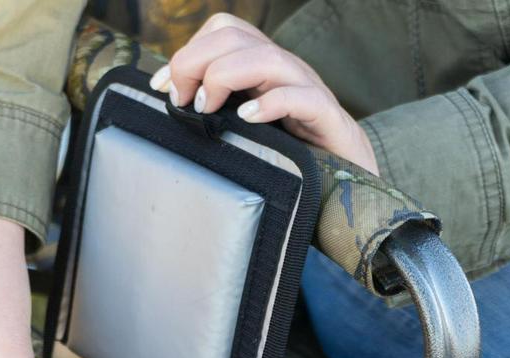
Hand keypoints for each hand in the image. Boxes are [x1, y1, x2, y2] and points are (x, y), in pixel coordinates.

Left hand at [151, 13, 378, 175]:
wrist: (348, 174)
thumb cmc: (290, 151)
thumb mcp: (244, 125)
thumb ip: (216, 111)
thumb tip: (173, 107)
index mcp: (260, 66)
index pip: (221, 30)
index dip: (186, 53)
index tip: (162, 88)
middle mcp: (281, 68)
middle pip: (234, 36)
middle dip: (195, 63)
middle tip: (184, 100)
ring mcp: (305, 87)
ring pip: (264, 57)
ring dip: (224, 77)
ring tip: (207, 107)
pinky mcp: (325, 115)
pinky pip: (299, 97)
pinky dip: (270, 103)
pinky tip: (248, 118)